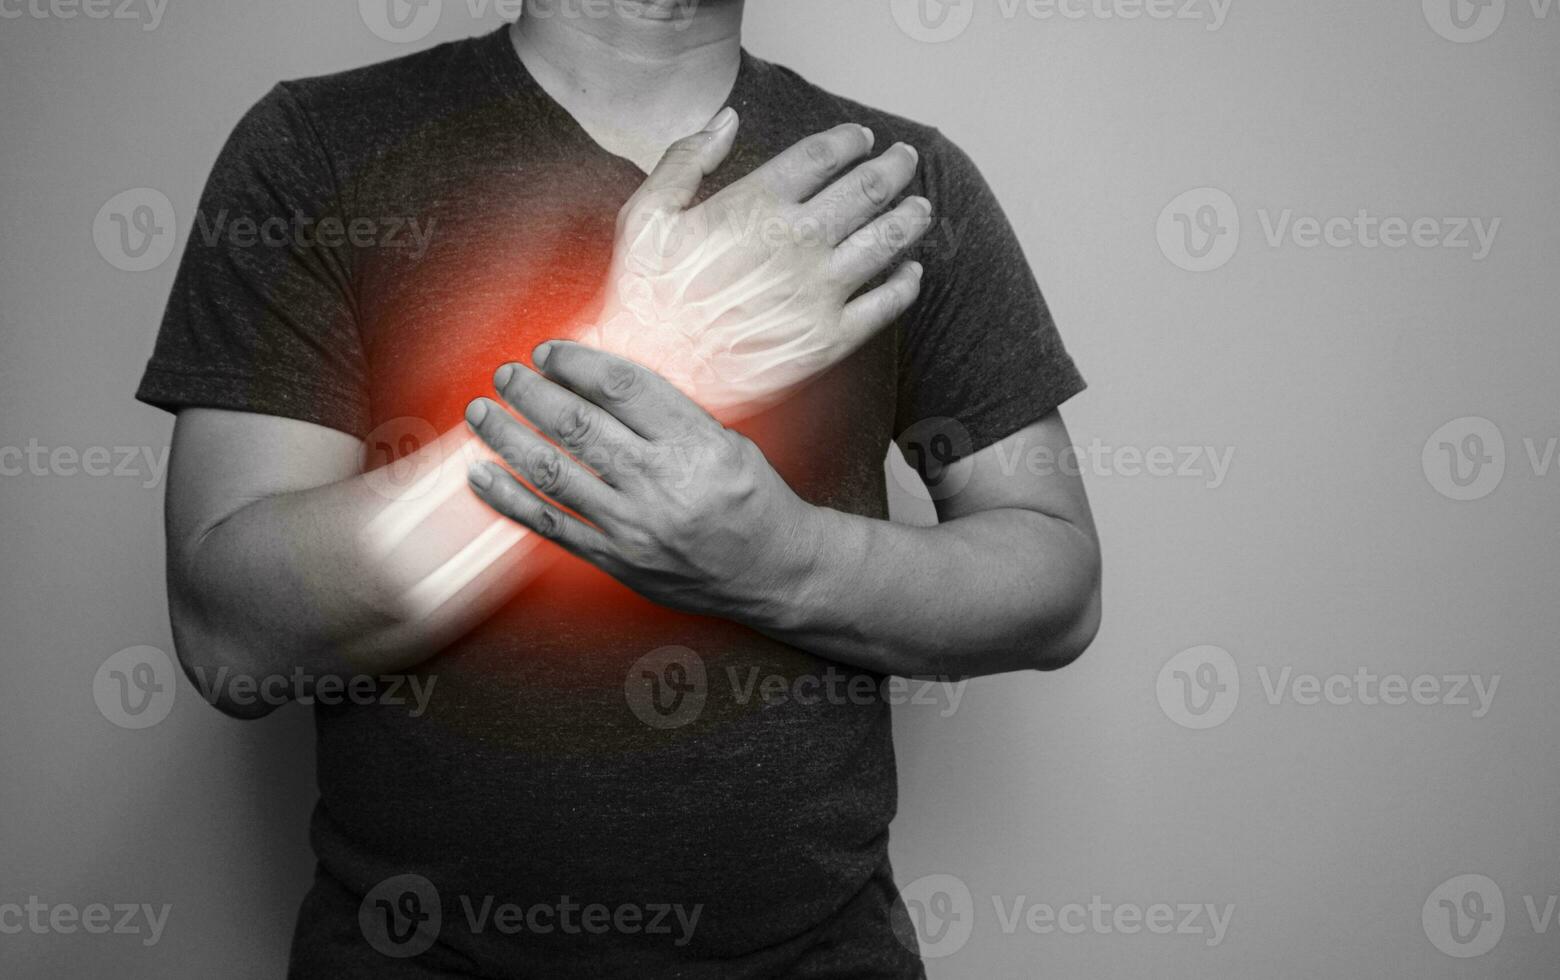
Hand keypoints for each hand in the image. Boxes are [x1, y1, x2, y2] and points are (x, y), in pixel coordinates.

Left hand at [464, 342, 815, 617]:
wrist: (773, 571)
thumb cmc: (753, 500)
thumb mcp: (727, 440)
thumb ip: (669, 414)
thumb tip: (599, 381)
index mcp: (695, 443)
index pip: (622, 389)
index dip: (576, 364)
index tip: (549, 351)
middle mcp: (662, 483)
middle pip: (579, 426)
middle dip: (531, 394)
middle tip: (506, 374)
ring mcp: (634, 525)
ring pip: (555, 472)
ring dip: (508, 437)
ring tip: (482, 412)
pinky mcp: (617, 560)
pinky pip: (551, 526)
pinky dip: (509, 498)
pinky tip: (481, 476)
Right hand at [578, 108, 931, 420]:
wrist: (651, 376)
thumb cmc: (642, 297)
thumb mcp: (646, 214)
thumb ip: (687, 158)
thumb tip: (728, 119)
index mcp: (754, 204)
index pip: (822, 155)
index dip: (850, 141)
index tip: (863, 138)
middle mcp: (796, 242)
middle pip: (865, 190)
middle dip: (892, 169)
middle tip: (905, 161)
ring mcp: (818, 291)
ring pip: (885, 242)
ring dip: (910, 218)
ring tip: (920, 208)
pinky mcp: (828, 339)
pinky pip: (885, 304)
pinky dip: (906, 284)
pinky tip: (911, 273)